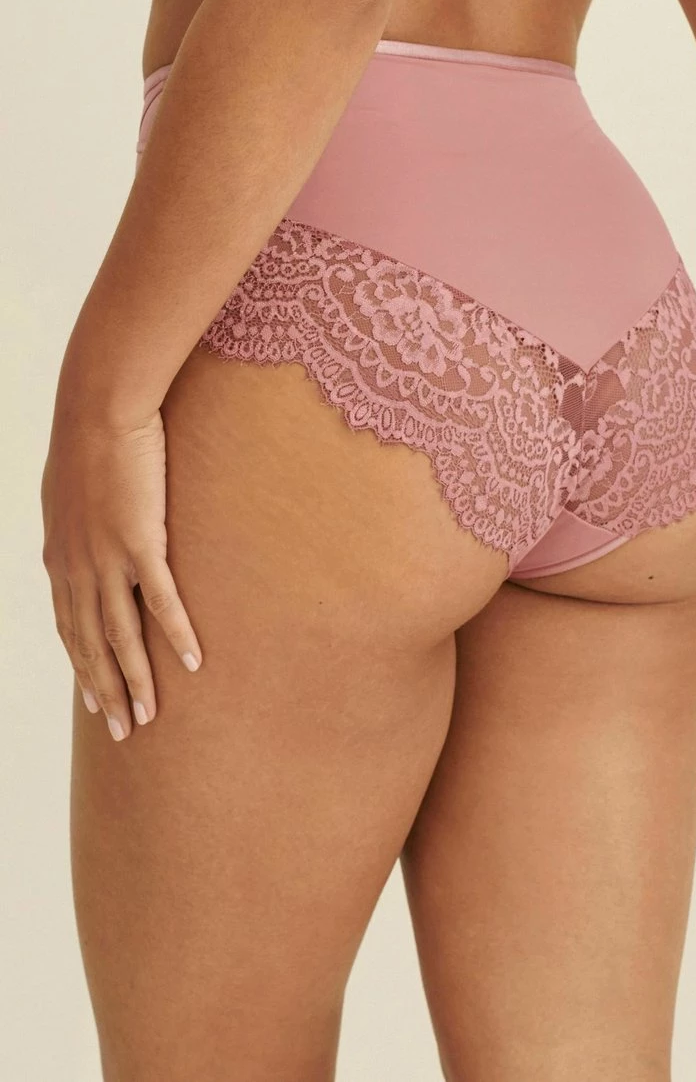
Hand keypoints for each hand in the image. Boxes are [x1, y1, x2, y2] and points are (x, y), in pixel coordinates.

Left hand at [40, 407, 201, 739]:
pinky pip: (160, 599)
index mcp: (60, 559)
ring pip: (119, 635)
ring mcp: (107, 557)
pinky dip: (174, 634)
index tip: (95, 702)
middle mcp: (77, 567)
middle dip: (104, 692)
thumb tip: (88, 534)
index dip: (82, 669)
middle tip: (121, 732)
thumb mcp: (70, 492)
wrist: (98, 407)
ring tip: (147, 717)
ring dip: (134, 680)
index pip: (69, 628)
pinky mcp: (140, 540)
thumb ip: (78, 525)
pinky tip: (190, 661)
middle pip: (90, 645)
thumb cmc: (88, 440)